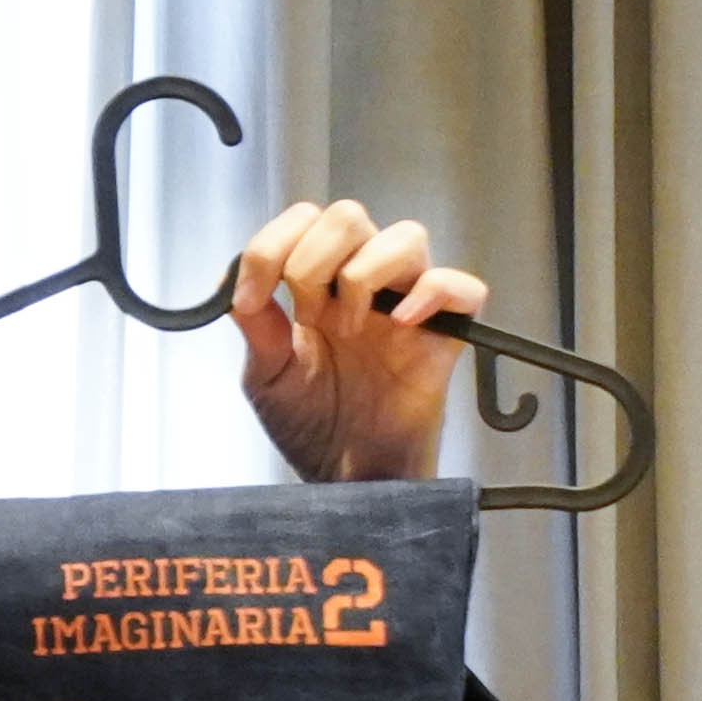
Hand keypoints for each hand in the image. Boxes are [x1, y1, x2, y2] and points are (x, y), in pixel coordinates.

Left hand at [233, 197, 487, 484]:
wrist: (348, 484)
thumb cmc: (314, 432)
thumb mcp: (266, 378)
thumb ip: (257, 327)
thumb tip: (238, 284)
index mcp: (319, 287)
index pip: (303, 222)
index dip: (271, 245)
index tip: (250, 298)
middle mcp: (364, 286)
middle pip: (349, 216)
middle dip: (315, 257)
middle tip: (308, 315)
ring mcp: (408, 309)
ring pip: (406, 236)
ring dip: (366, 272)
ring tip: (350, 328)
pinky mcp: (446, 339)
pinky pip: (463, 288)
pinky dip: (433, 292)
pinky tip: (402, 325)